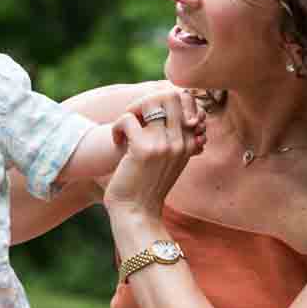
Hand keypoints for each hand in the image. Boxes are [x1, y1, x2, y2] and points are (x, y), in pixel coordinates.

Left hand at [104, 89, 205, 224]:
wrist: (137, 213)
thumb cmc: (148, 186)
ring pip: (150, 102)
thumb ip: (173, 137)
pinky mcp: (144, 149)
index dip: (163, 100)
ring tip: (126, 128)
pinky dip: (116, 127)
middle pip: (171, 94)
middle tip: (134, 118)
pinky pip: (127, 119)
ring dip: (131, 110)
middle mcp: (181, 141)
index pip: (186, 100)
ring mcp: (165, 144)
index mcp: (190, 142)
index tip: (147, 118)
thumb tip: (170, 110)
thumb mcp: (168, 160)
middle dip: (147, 100)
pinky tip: (117, 142)